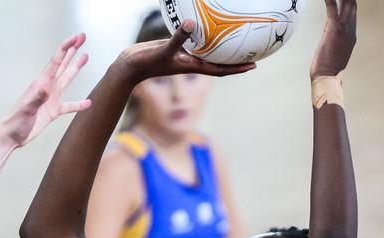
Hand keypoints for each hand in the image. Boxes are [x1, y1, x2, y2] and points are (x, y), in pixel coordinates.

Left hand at [0, 34, 91, 147]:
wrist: (12, 135)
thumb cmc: (16, 121)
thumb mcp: (26, 109)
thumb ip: (37, 98)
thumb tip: (46, 88)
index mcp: (41, 83)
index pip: (56, 62)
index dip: (66, 48)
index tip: (76, 38)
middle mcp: (47, 88)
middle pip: (63, 65)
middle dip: (72, 50)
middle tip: (82, 37)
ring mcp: (51, 99)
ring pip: (67, 80)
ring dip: (76, 68)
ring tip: (86, 56)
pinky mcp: (53, 111)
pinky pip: (69, 106)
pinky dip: (79, 104)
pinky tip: (89, 103)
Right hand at [116, 20, 255, 82]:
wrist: (130, 66)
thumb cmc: (147, 62)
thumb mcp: (164, 49)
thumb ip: (178, 38)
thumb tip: (189, 23)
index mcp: (193, 67)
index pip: (220, 69)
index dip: (237, 68)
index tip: (253, 65)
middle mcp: (191, 63)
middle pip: (219, 62)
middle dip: (235, 60)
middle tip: (252, 52)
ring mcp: (184, 56)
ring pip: (208, 52)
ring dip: (221, 48)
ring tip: (235, 39)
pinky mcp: (176, 48)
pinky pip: (195, 41)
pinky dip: (203, 35)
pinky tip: (207, 24)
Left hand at [310, 0, 356, 78]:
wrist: (328, 76)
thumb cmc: (330, 68)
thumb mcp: (338, 52)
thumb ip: (339, 42)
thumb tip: (335, 39)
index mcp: (352, 34)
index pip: (353, 12)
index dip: (351, 1)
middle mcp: (350, 29)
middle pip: (352, 4)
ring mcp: (343, 28)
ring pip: (345, 3)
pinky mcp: (333, 28)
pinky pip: (332, 8)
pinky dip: (330, 0)